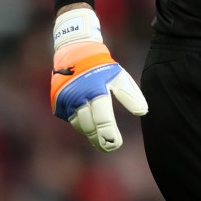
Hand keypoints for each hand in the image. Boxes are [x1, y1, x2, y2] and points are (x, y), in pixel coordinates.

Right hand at [50, 8, 147, 152]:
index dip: (109, 134)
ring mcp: (65, 101)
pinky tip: (89, 124)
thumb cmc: (103, 67)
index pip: (102, 118)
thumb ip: (131, 95)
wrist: (76, 53)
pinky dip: (80, 122)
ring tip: (101, 139)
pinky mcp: (58, 103)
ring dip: (90, 133)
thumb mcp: (120, 77)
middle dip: (100, 139)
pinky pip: (70, 118)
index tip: (117, 144)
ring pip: (79, 124)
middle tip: (110, 147)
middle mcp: (77, 97)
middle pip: (89, 127)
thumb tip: (142, 112)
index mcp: (95, 90)